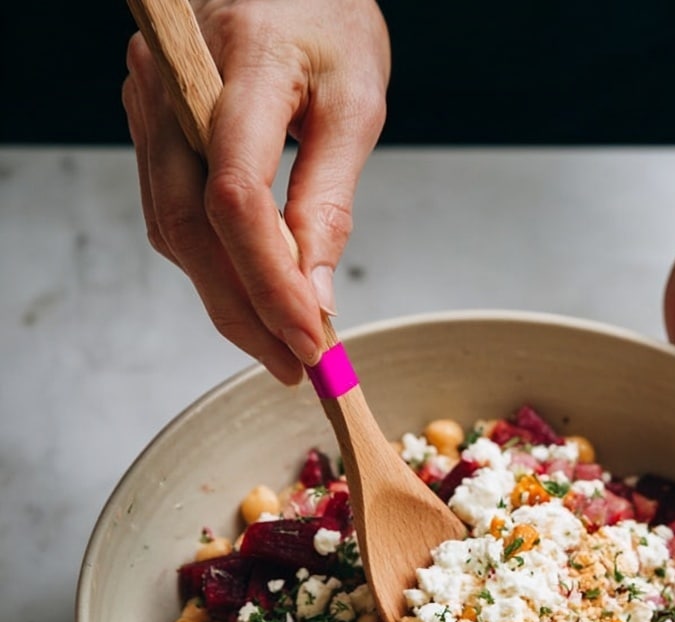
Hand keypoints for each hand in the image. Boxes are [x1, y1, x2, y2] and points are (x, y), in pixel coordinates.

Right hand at [123, 0, 389, 383]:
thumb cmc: (328, 16)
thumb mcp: (356, 99)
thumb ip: (331, 198)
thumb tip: (317, 295)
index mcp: (240, 63)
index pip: (236, 197)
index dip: (271, 282)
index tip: (312, 339)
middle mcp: (174, 82)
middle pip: (190, 226)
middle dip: (244, 311)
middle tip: (296, 366)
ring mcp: (151, 103)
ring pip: (172, 229)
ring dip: (225, 298)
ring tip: (281, 343)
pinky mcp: (151, 126)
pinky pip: (169, 213)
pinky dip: (211, 264)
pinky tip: (251, 294)